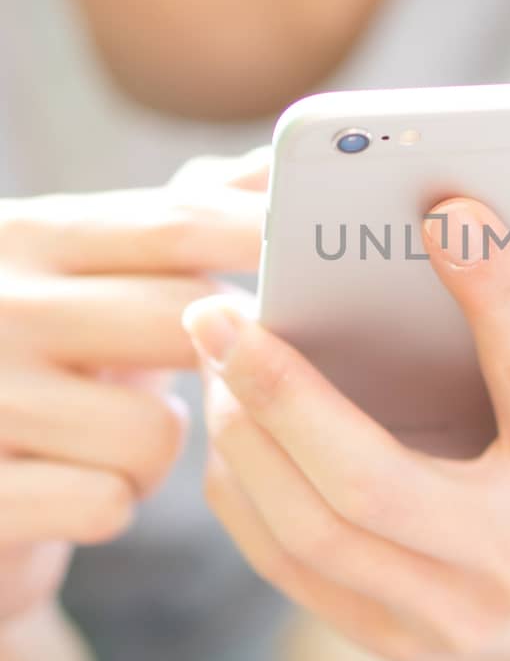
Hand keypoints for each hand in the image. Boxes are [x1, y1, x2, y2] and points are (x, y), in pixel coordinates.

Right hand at [0, 154, 265, 624]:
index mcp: (29, 236)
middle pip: (181, 321)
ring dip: (156, 450)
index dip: (263, 237)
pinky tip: (75, 487)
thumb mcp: (93, 279)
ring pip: (154, 428)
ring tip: (114, 442)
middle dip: (226, 358)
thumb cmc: (48, 366)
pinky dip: (109, 501)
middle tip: (216, 379)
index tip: (328, 252)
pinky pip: (107, 501)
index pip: (177, 222)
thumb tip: (275, 159)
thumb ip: (177, 217)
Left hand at [183, 198, 509, 660]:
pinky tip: (227, 427)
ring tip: (210, 357)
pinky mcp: (387, 636)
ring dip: (245, 439)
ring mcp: (442, 614)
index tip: (443, 207)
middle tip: (220, 311)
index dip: (494, 286)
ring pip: (312, 530)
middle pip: (369, 480)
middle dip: (282, 390)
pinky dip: (243, 494)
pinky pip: (289, 569)